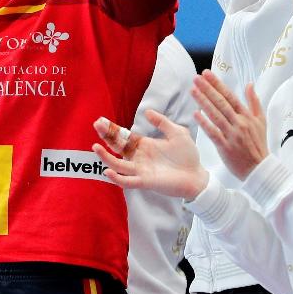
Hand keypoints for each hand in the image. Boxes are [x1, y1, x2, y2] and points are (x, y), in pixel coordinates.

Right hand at [92, 110, 208, 199]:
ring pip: (118, 164)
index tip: (100, 121)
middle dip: (107, 137)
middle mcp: (139, 157)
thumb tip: (146, 111)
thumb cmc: (188, 155)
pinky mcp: (145, 182)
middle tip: (96, 125)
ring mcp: (140, 170)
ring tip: (95, 147)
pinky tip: (108, 170)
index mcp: (145, 145)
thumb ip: (162, 122)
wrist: (197, 175)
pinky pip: (127, 181)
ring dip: (106, 157)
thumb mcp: (177, 132)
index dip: (112, 129)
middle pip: (118, 147)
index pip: (124, 136)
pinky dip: (117, 177)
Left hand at [192, 72, 267, 180]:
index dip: (218, 84)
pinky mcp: (225, 147)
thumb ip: (254, 102)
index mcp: (247, 115)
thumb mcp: (261, 121)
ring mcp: (232, 135)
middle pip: (221, 102)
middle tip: (197, 78)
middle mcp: (239, 123)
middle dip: (208, 89)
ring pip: (215, 115)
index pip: (230, 96)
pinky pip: (213, 133)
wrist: (259, 168)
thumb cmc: (259, 144)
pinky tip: (195, 114)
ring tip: (193, 90)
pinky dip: (205, 123)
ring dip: (203, 101)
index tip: (207, 74)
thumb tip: (249, 84)